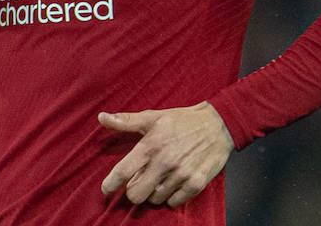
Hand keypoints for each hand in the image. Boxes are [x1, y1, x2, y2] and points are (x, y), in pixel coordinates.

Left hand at [98, 102, 232, 207]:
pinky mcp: (196, 183)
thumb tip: (102, 118)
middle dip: (134, 191)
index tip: (106, 189)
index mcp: (151, 145)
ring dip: (154, 192)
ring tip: (160, 178)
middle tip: (139, 182)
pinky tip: (173, 182)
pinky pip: (174, 202)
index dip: (110, 184)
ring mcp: (181, 174)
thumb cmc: (183, 120)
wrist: (218, 125)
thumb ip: (126, 121)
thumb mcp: (153, 117)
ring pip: (155, 199)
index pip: (123, 171)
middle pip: (136, 194)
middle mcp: (165, 162)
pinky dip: (171, 196)